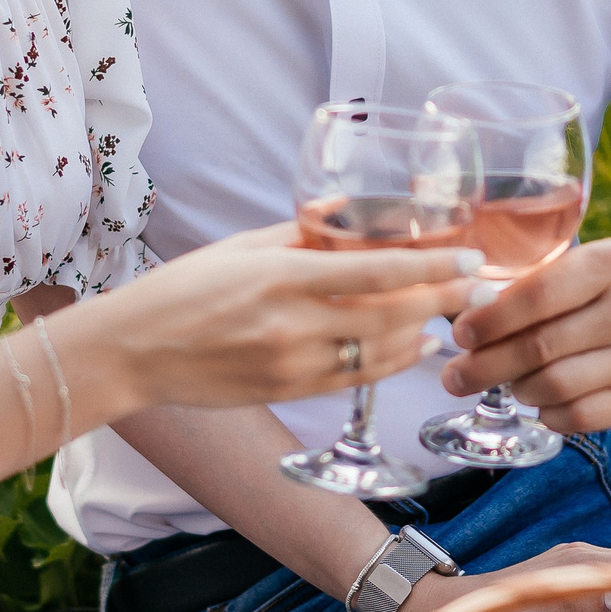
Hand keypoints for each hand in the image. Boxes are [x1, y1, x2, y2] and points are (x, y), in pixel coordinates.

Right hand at [66, 224, 478, 414]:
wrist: (134, 351)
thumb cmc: (183, 289)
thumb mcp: (241, 247)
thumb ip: (300, 235)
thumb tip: (350, 218)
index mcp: (283, 277)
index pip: (377, 272)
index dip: (432, 268)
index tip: (468, 259)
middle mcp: (293, 324)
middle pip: (392, 315)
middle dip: (442, 299)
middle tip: (476, 286)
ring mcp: (292, 365)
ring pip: (380, 353)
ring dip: (422, 333)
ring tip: (450, 314)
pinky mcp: (288, 393)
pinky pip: (356, 379)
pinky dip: (391, 363)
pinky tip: (412, 347)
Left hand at [440, 241, 610, 433]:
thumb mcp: (602, 268)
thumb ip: (547, 283)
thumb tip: (472, 309)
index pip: (538, 295)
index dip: (491, 319)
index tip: (461, 333)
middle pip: (540, 346)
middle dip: (486, 365)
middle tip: (456, 376)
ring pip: (555, 386)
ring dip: (517, 389)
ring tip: (505, 384)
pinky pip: (580, 417)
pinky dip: (549, 414)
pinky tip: (541, 404)